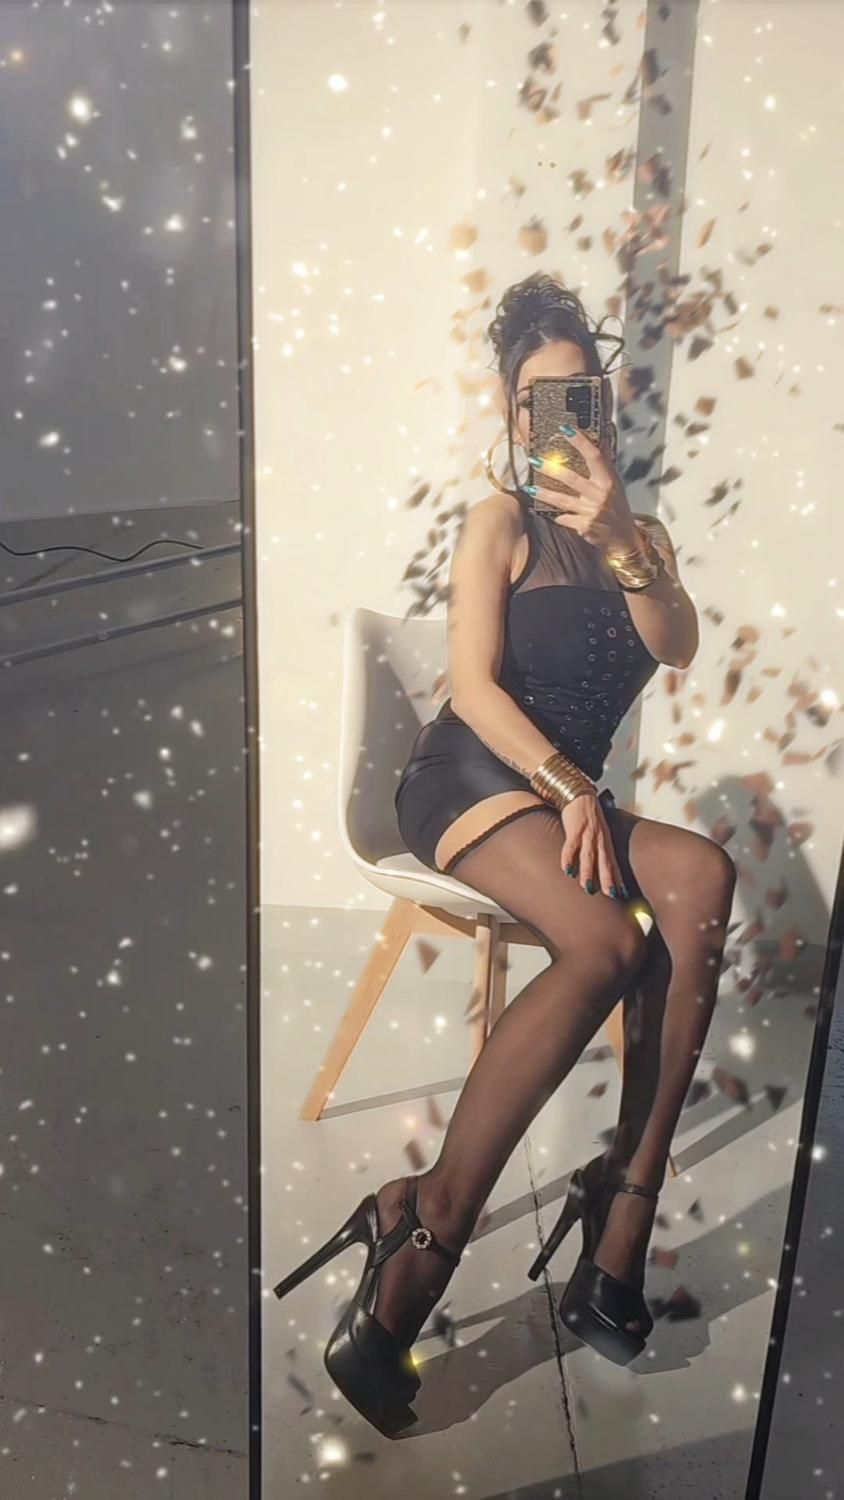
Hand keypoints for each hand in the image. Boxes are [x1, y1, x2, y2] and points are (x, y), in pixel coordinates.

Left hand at [529, 423, 639, 554]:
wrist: (623, 535)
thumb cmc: (617, 505)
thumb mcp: (615, 483)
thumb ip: (605, 463)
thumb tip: (601, 438)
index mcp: (608, 480)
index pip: (594, 456)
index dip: (580, 442)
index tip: (566, 430)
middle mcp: (600, 495)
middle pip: (571, 478)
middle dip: (551, 469)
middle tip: (534, 461)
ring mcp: (591, 512)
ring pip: (562, 500)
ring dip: (544, 493)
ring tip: (529, 487)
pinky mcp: (583, 526)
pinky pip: (563, 518)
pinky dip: (554, 514)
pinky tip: (541, 509)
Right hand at [559, 792, 628, 899]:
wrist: (581, 793)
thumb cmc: (588, 815)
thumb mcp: (598, 832)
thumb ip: (599, 848)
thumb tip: (599, 867)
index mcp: (606, 841)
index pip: (614, 863)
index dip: (618, 878)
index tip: (623, 894)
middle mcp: (600, 838)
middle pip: (605, 861)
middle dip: (609, 879)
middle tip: (612, 895)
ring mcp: (588, 833)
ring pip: (589, 856)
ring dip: (589, 872)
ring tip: (588, 888)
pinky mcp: (575, 828)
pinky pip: (571, 845)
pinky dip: (568, 858)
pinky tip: (567, 870)